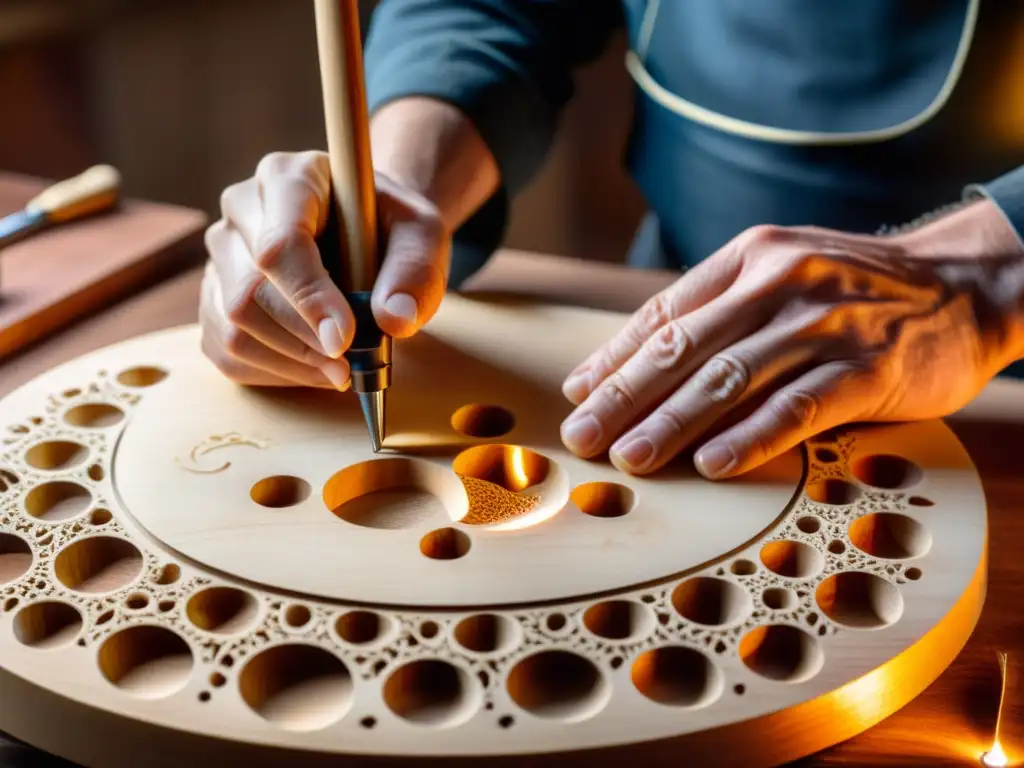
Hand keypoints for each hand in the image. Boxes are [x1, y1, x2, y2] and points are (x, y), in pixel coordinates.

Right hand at [200, 151, 448, 387]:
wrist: (366, 232)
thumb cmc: (390, 228)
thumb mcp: (423, 235)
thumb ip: (415, 272)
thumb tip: (394, 319)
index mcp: (290, 177)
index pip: (281, 244)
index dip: (309, 298)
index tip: (344, 340)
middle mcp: (242, 208)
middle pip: (249, 291)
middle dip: (304, 341)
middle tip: (350, 367)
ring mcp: (221, 252)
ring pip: (231, 325)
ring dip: (289, 361)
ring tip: (339, 370)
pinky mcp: (215, 294)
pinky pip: (224, 349)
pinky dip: (271, 372)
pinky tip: (311, 368)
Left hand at [559, 200, 1023, 478]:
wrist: (964, 284)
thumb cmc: (853, 290)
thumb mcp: (781, 274)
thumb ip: (716, 310)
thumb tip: (634, 360)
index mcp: (749, 259)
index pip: (664, 314)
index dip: (614, 358)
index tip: (576, 395)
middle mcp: (779, 283)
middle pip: (684, 348)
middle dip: (624, 398)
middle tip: (582, 438)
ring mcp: (824, 323)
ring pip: (729, 378)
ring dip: (672, 423)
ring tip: (631, 458)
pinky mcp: (866, 366)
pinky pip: (796, 406)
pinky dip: (750, 437)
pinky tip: (711, 465)